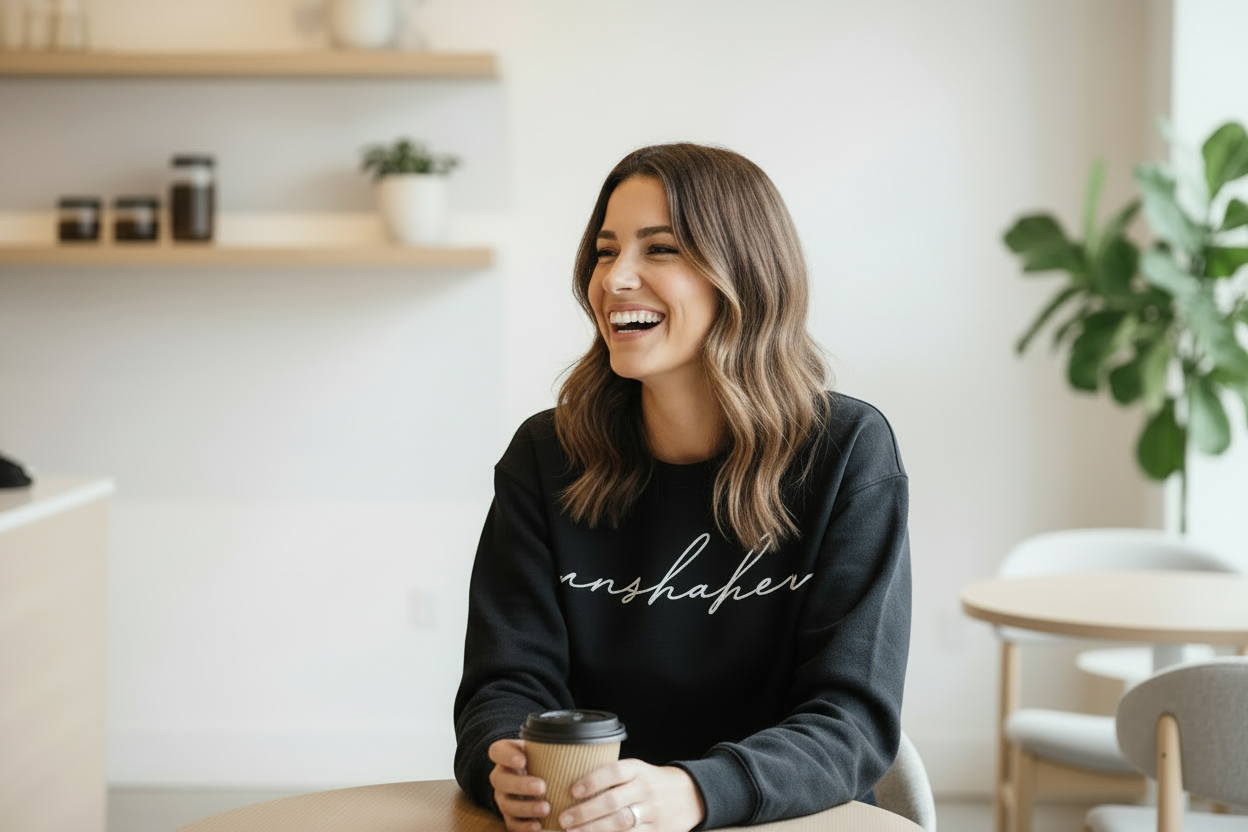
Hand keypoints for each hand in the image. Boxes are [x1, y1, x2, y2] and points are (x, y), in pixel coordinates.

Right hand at [489, 739, 549, 831]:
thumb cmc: (546, 760)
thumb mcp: (545, 748)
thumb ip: (549, 745)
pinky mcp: (510, 817)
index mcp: (506, 756)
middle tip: (542, 787)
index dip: (506, 756)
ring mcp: (504, 798)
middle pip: (500, 780)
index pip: (497, 752)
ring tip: (546, 808)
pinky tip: (538, 826)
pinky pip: (512, 824)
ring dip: (526, 808)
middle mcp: (501, 777)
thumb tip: (570, 740)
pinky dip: (524, 827)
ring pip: (506, 804)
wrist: (545, 777)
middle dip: (521, 785)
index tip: (522, 761)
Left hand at [557, 759, 704, 831]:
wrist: (691, 796)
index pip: (614, 772)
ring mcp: (653, 813)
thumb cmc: (654, 783)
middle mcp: (647, 790)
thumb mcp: (639, 771)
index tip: (572, 790)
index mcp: (640, 771)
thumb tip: (575, 789)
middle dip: (585, 812)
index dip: (592, 781)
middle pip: (613, 801)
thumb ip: (613, 778)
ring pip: (620, 823)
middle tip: (564, 819)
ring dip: (593, 830)